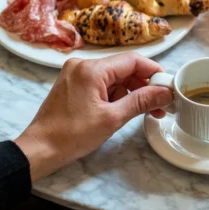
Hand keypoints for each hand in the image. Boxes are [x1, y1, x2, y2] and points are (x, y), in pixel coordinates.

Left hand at [14, 52, 172, 179]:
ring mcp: (76, 74)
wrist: (40, 149)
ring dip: (131, 93)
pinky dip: (115, 95)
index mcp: (92, 69)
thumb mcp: (112, 119)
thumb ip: (141, 102)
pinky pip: (101, 84)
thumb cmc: (72, 135)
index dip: (153, 72)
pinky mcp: (73, 84)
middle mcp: (83, 64)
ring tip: (147, 112)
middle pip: (123, 68)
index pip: (132, 60)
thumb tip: (165, 92)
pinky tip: (126, 110)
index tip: (168, 86)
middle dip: (144, 86)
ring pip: (113, 77)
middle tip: (161, 105)